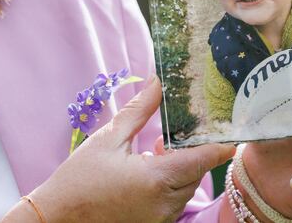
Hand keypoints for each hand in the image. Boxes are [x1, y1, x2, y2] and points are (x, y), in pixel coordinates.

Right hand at [25, 77, 234, 222]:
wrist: (59, 215)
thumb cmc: (80, 177)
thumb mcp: (109, 138)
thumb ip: (139, 111)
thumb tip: (157, 82)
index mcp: (156, 179)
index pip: (203, 160)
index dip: (220, 145)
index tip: (232, 130)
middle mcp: (165, 203)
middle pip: (197, 173)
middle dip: (194, 152)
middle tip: (182, 130)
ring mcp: (160, 218)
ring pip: (186, 188)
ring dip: (181, 168)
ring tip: (157, 149)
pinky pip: (173, 201)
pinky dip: (170, 184)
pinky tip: (149, 169)